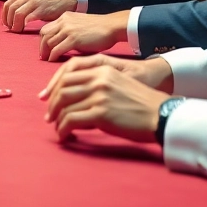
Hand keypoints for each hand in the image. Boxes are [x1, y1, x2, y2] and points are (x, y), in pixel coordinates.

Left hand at [1, 0, 77, 31]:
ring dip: (14, 24)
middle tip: (11, 28)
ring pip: (17, 14)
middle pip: (10, 8)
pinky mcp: (42, 9)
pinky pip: (27, 18)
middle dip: (8, 21)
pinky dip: (23, 25)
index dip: (5, 15)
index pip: (8, 3)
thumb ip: (26, 3)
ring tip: (17, 30)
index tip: (6, 23)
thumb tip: (14, 15)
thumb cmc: (53, 0)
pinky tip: (25, 29)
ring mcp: (35, 0)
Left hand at [37, 11, 126, 60]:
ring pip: (49, 42)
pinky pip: (57, 49)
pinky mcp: (73, 39)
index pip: (46, 28)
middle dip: (42, 47)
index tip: (44, 49)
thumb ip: (69, 31)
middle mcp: (64, 22)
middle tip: (43, 57)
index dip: (43, 39)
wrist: (112, 26)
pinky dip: (53, 56)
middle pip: (44, 35)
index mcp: (65, 17)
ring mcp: (68, 30)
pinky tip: (53, 60)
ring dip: (46, 53)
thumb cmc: (99, 29)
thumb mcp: (79, 25)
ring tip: (48, 60)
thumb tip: (61, 44)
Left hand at [40, 56, 169, 141]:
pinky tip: (65, 136)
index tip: (47, 97)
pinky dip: (64, 129)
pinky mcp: (101, 113)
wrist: (160, 114)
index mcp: (102, 69)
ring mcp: (99, 95)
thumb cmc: (141, 103)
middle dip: (52, 104)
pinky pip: (71, 120)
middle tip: (49, 116)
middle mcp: (98, 79)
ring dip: (57, 119)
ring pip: (64, 105)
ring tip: (57, 128)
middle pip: (63, 88)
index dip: (54, 85)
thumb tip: (75, 99)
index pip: (68, 72)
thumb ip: (97, 85)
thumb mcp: (119, 84)